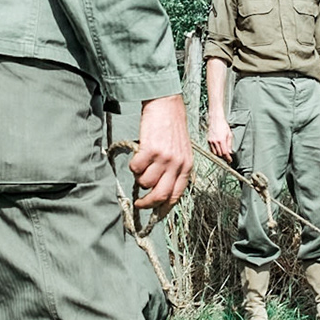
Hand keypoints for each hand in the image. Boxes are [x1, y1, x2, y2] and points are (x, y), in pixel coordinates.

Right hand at [132, 94, 190, 210]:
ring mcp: (164, 157)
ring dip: (138, 178)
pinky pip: (135, 168)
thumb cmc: (172, 128)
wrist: (167, 104)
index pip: (176, 196)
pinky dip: (133, 165)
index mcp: (187, 167)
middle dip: (147, 204)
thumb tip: (160, 191)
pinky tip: (137, 157)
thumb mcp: (181, 151)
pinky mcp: (150, 149)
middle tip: (139, 203)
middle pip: (160, 196)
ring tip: (141, 167)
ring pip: (145, 182)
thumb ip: (175, 170)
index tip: (154, 215)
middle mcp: (177, 164)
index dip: (163, 209)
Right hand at [206, 114, 232, 160]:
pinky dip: (215, 151)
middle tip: (227, 157)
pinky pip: (211, 149)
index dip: (228, 158)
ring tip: (223, 153)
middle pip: (219, 154)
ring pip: (215, 153)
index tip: (229, 160)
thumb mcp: (229, 134)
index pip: (225, 153)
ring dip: (219, 154)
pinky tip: (218, 149)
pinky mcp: (208, 141)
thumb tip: (230, 152)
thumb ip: (229, 144)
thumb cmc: (223, 125)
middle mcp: (215, 142)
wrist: (215, 120)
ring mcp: (211, 141)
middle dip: (224, 157)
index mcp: (221, 140)